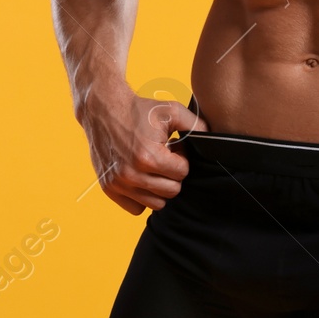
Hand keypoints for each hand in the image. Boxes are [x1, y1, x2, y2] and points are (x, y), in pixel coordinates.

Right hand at [77, 85, 206, 214]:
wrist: (102, 109)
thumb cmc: (140, 109)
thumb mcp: (171, 111)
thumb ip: (197, 126)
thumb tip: (216, 141)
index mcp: (148, 157)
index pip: (182, 173)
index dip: (181, 158)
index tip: (173, 146)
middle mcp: (131, 175)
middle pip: (171, 191)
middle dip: (172, 174)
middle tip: (164, 156)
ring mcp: (118, 184)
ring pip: (156, 203)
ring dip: (159, 186)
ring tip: (153, 165)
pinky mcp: (108, 188)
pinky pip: (136, 208)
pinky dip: (142, 196)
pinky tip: (141, 175)